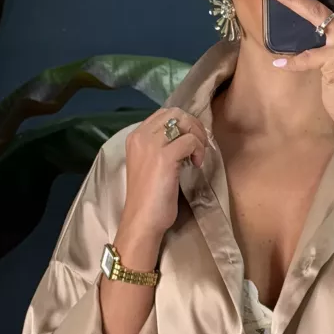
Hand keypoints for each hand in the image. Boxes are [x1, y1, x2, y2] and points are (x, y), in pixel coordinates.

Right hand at [118, 107, 207, 241]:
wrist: (142, 220)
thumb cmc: (147, 196)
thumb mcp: (150, 163)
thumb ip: (160, 145)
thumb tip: (183, 134)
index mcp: (135, 136)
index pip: (164, 113)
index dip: (183, 123)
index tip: (190, 141)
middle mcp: (141, 135)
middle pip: (175, 113)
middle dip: (193, 126)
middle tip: (198, 147)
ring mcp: (152, 145)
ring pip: (184, 122)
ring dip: (198, 137)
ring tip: (197, 156)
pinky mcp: (164, 157)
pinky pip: (190, 140)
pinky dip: (198, 150)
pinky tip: (195, 165)